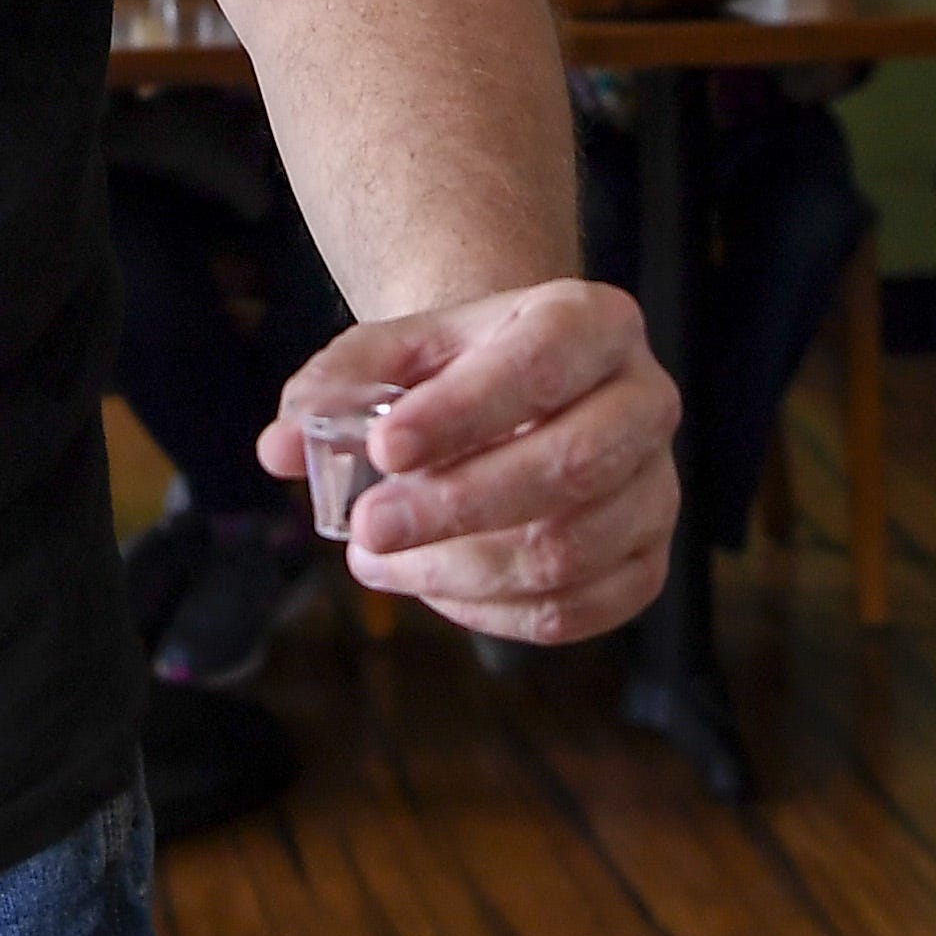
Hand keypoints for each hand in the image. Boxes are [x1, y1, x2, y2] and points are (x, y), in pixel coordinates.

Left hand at [258, 280, 678, 642]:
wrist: (516, 383)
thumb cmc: (452, 364)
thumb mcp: (392, 350)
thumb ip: (334, 386)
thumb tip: (277, 450)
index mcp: (591, 321)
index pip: (537, 367)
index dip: (461, 415)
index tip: (383, 448)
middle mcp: (645, 400)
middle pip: (569, 468)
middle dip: (455, 508)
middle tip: (366, 530)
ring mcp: (658, 486)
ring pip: (571, 551)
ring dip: (462, 571)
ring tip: (379, 561)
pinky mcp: (650, 558)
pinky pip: (582, 608)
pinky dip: (499, 613)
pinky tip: (435, 589)